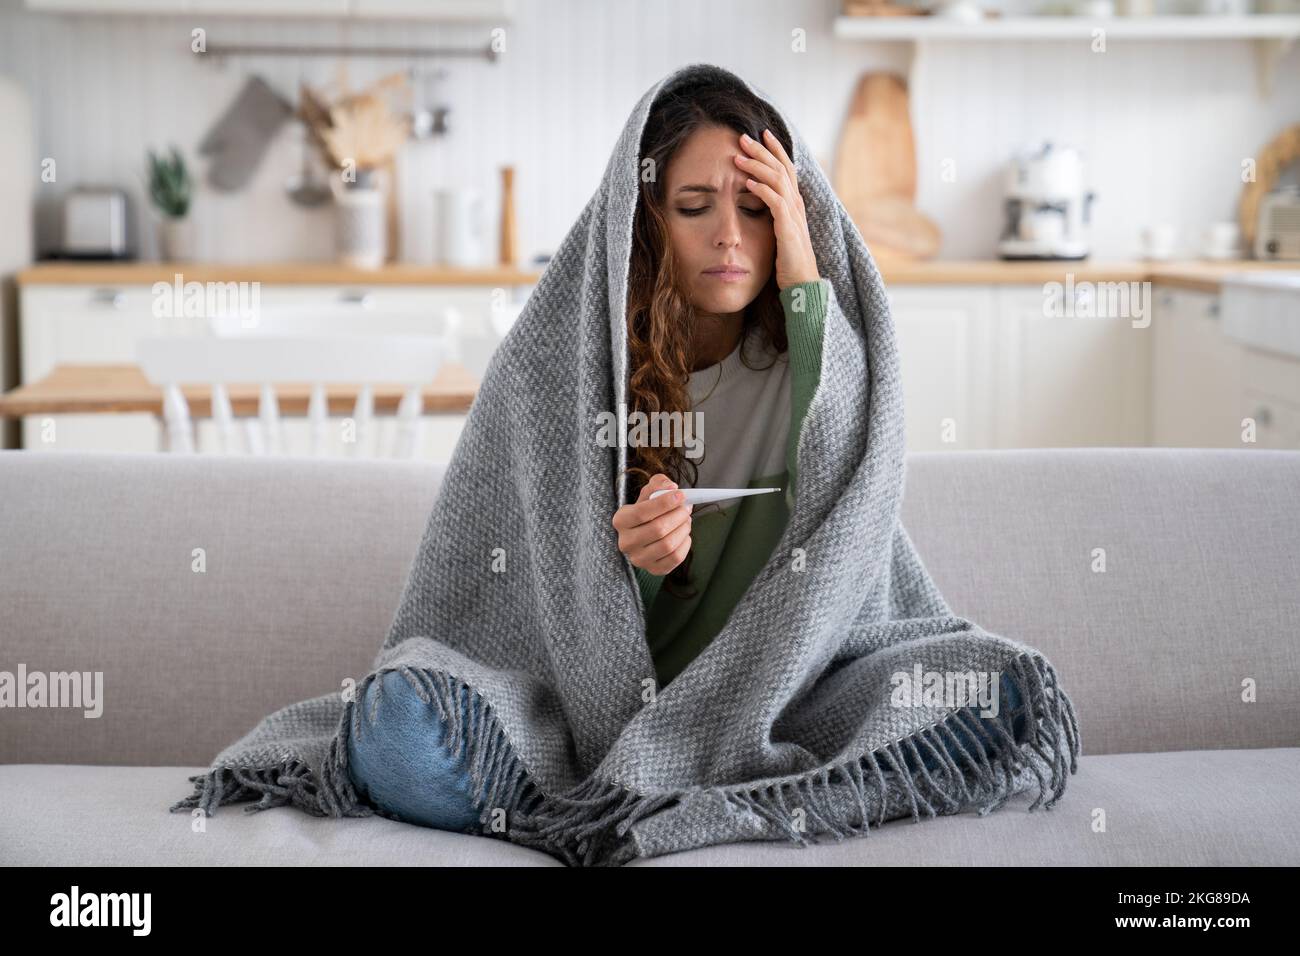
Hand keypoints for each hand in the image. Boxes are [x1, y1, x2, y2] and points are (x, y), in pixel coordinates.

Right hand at [612, 473, 692, 574]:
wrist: (644, 534)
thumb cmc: (647, 512)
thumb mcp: (649, 493)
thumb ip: (658, 484)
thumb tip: (671, 487)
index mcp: (621, 520)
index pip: (642, 512)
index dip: (664, 503)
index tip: (681, 495)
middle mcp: (626, 542)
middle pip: (658, 529)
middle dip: (678, 515)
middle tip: (687, 507)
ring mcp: (639, 559)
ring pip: (668, 544)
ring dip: (683, 529)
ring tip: (686, 520)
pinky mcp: (653, 569)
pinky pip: (675, 558)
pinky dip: (685, 544)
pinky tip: (684, 535)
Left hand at [734, 128, 818, 289]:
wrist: (802, 283)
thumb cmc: (789, 261)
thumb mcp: (780, 232)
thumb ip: (774, 215)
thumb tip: (758, 201)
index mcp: (795, 204)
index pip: (787, 168)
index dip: (775, 150)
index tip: (762, 133)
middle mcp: (797, 205)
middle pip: (781, 168)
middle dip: (762, 151)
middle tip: (743, 136)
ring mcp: (794, 216)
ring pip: (778, 181)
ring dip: (757, 166)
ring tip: (739, 156)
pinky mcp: (788, 229)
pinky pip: (775, 203)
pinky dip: (762, 190)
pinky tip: (748, 183)